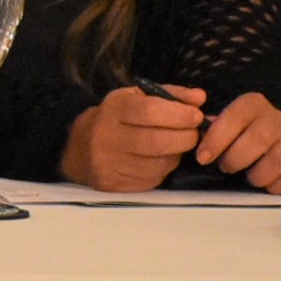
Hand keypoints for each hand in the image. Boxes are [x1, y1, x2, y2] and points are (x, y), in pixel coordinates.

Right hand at [60, 83, 206, 190]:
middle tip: (193, 133)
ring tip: (175, 146)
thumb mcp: (137, 98)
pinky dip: (163, 169)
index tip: (196, 116)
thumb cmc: (116, 118)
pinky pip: (152, 179)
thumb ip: (170, 95)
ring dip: (176, 155)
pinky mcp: (114, 184)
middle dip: (185, 138)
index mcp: (113, 109)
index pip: (150, 112)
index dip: (179, 115)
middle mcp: (107, 136)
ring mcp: (109, 163)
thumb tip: (199, 98)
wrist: (80, 148)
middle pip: (157, 141)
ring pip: (159, 164)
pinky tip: (159, 160)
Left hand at [195, 91, 280, 194]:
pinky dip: (278, 187)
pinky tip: (268, 184)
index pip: (235, 116)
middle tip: (226, 168)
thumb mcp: (227, 123)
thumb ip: (212, 128)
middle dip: (235, 159)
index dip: (217, 138)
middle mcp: (278, 119)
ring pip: (278, 160)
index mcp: (253, 105)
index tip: (203, 157)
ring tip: (248, 177)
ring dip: (257, 175)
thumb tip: (197, 136)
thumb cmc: (245, 133)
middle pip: (258, 139)